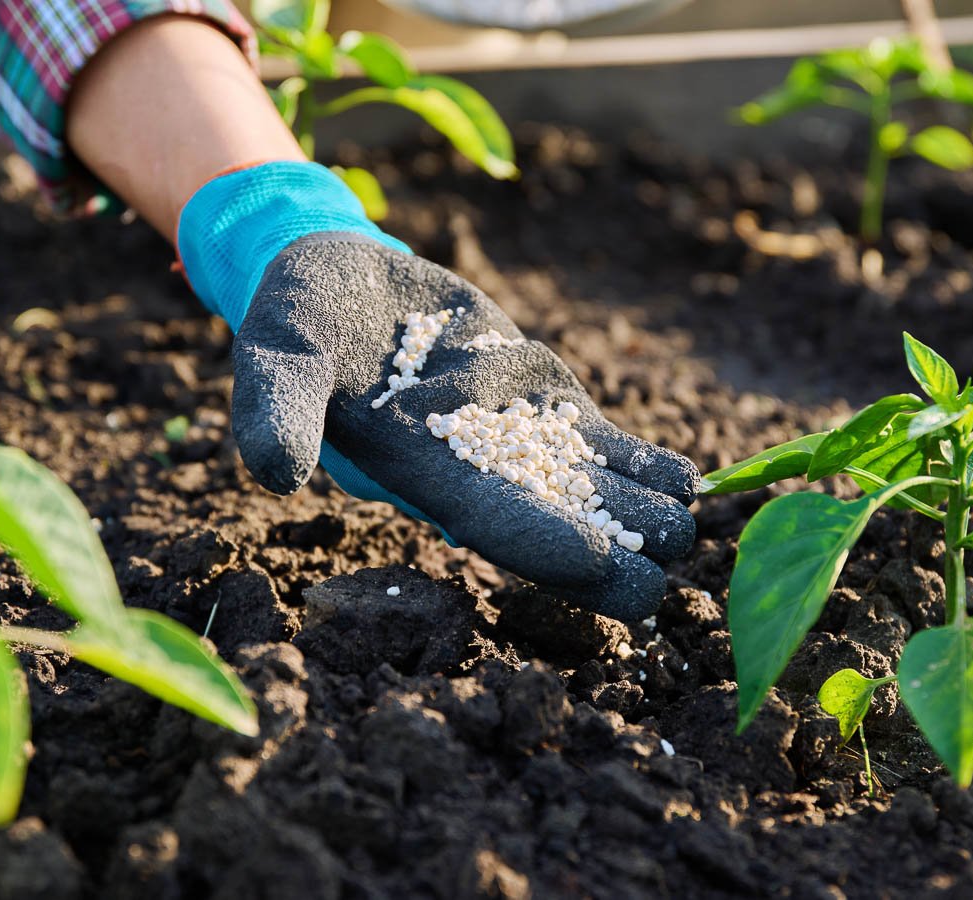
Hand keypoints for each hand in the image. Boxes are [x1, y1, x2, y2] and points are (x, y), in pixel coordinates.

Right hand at [230, 236, 697, 618]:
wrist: (333, 276)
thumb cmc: (296, 318)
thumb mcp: (275, 352)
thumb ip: (275, 410)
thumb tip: (273, 473)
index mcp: (419, 472)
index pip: (496, 525)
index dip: (556, 548)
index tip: (617, 571)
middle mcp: (475, 470)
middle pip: (558, 524)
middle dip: (620, 549)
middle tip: (680, 561)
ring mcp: (515, 438)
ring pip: (592, 490)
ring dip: (644, 510)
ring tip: (699, 520)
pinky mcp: (539, 402)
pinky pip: (600, 446)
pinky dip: (643, 464)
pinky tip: (694, 483)